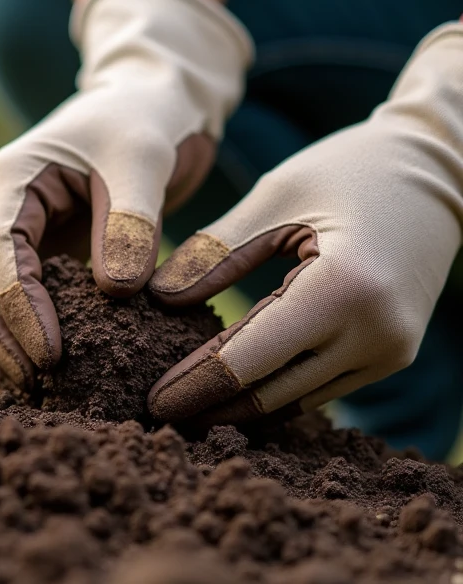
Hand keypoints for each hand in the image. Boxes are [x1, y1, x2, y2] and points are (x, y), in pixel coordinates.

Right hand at [0, 0, 251, 385]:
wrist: (154, 101)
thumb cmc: (146, 118)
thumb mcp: (144, 160)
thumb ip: (131, 222)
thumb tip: (114, 292)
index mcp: (11, 177)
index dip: (18, 305)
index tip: (51, 352)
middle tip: (34, 380)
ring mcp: (14, 229)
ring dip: (1, 338)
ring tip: (35, 385)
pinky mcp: (39, 250)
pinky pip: (17, 296)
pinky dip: (24, 331)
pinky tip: (48, 369)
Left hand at [149, 23, 462, 425]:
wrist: (440, 170)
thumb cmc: (347, 171)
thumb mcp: (274, 198)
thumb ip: (214, 252)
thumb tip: (156, 299)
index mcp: (344, 288)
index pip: (250, 360)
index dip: (194, 386)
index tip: (149, 402)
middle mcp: (375, 332)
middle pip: (270, 392)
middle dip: (208, 406)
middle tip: (153, 414)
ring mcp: (390, 351)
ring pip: (295, 399)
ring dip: (238, 406)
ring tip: (181, 406)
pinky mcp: (391, 355)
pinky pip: (319, 387)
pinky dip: (272, 390)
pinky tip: (227, 390)